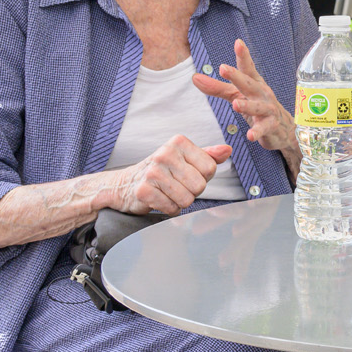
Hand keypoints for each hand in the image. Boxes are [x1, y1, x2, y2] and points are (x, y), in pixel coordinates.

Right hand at [99, 135, 231, 213]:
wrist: (125, 185)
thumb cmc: (161, 171)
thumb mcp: (184, 158)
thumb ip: (208, 155)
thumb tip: (227, 150)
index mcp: (178, 143)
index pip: (210, 168)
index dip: (202, 177)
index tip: (187, 174)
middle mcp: (165, 154)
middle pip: (200, 185)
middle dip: (192, 191)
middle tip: (176, 185)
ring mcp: (152, 172)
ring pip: (187, 199)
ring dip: (180, 201)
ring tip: (167, 192)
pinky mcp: (144, 190)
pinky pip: (172, 208)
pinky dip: (169, 208)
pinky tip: (159, 199)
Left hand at [193, 40, 298, 171]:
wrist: (284, 128)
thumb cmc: (258, 106)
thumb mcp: (237, 95)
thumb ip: (217, 87)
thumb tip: (195, 77)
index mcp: (254, 83)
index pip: (247, 68)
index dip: (243, 55)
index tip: (238, 42)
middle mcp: (262, 93)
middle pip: (249, 84)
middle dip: (237, 76)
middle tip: (224, 69)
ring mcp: (268, 109)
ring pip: (257, 106)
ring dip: (247, 105)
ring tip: (236, 104)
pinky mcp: (271, 126)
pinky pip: (264, 128)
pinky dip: (258, 132)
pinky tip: (250, 135)